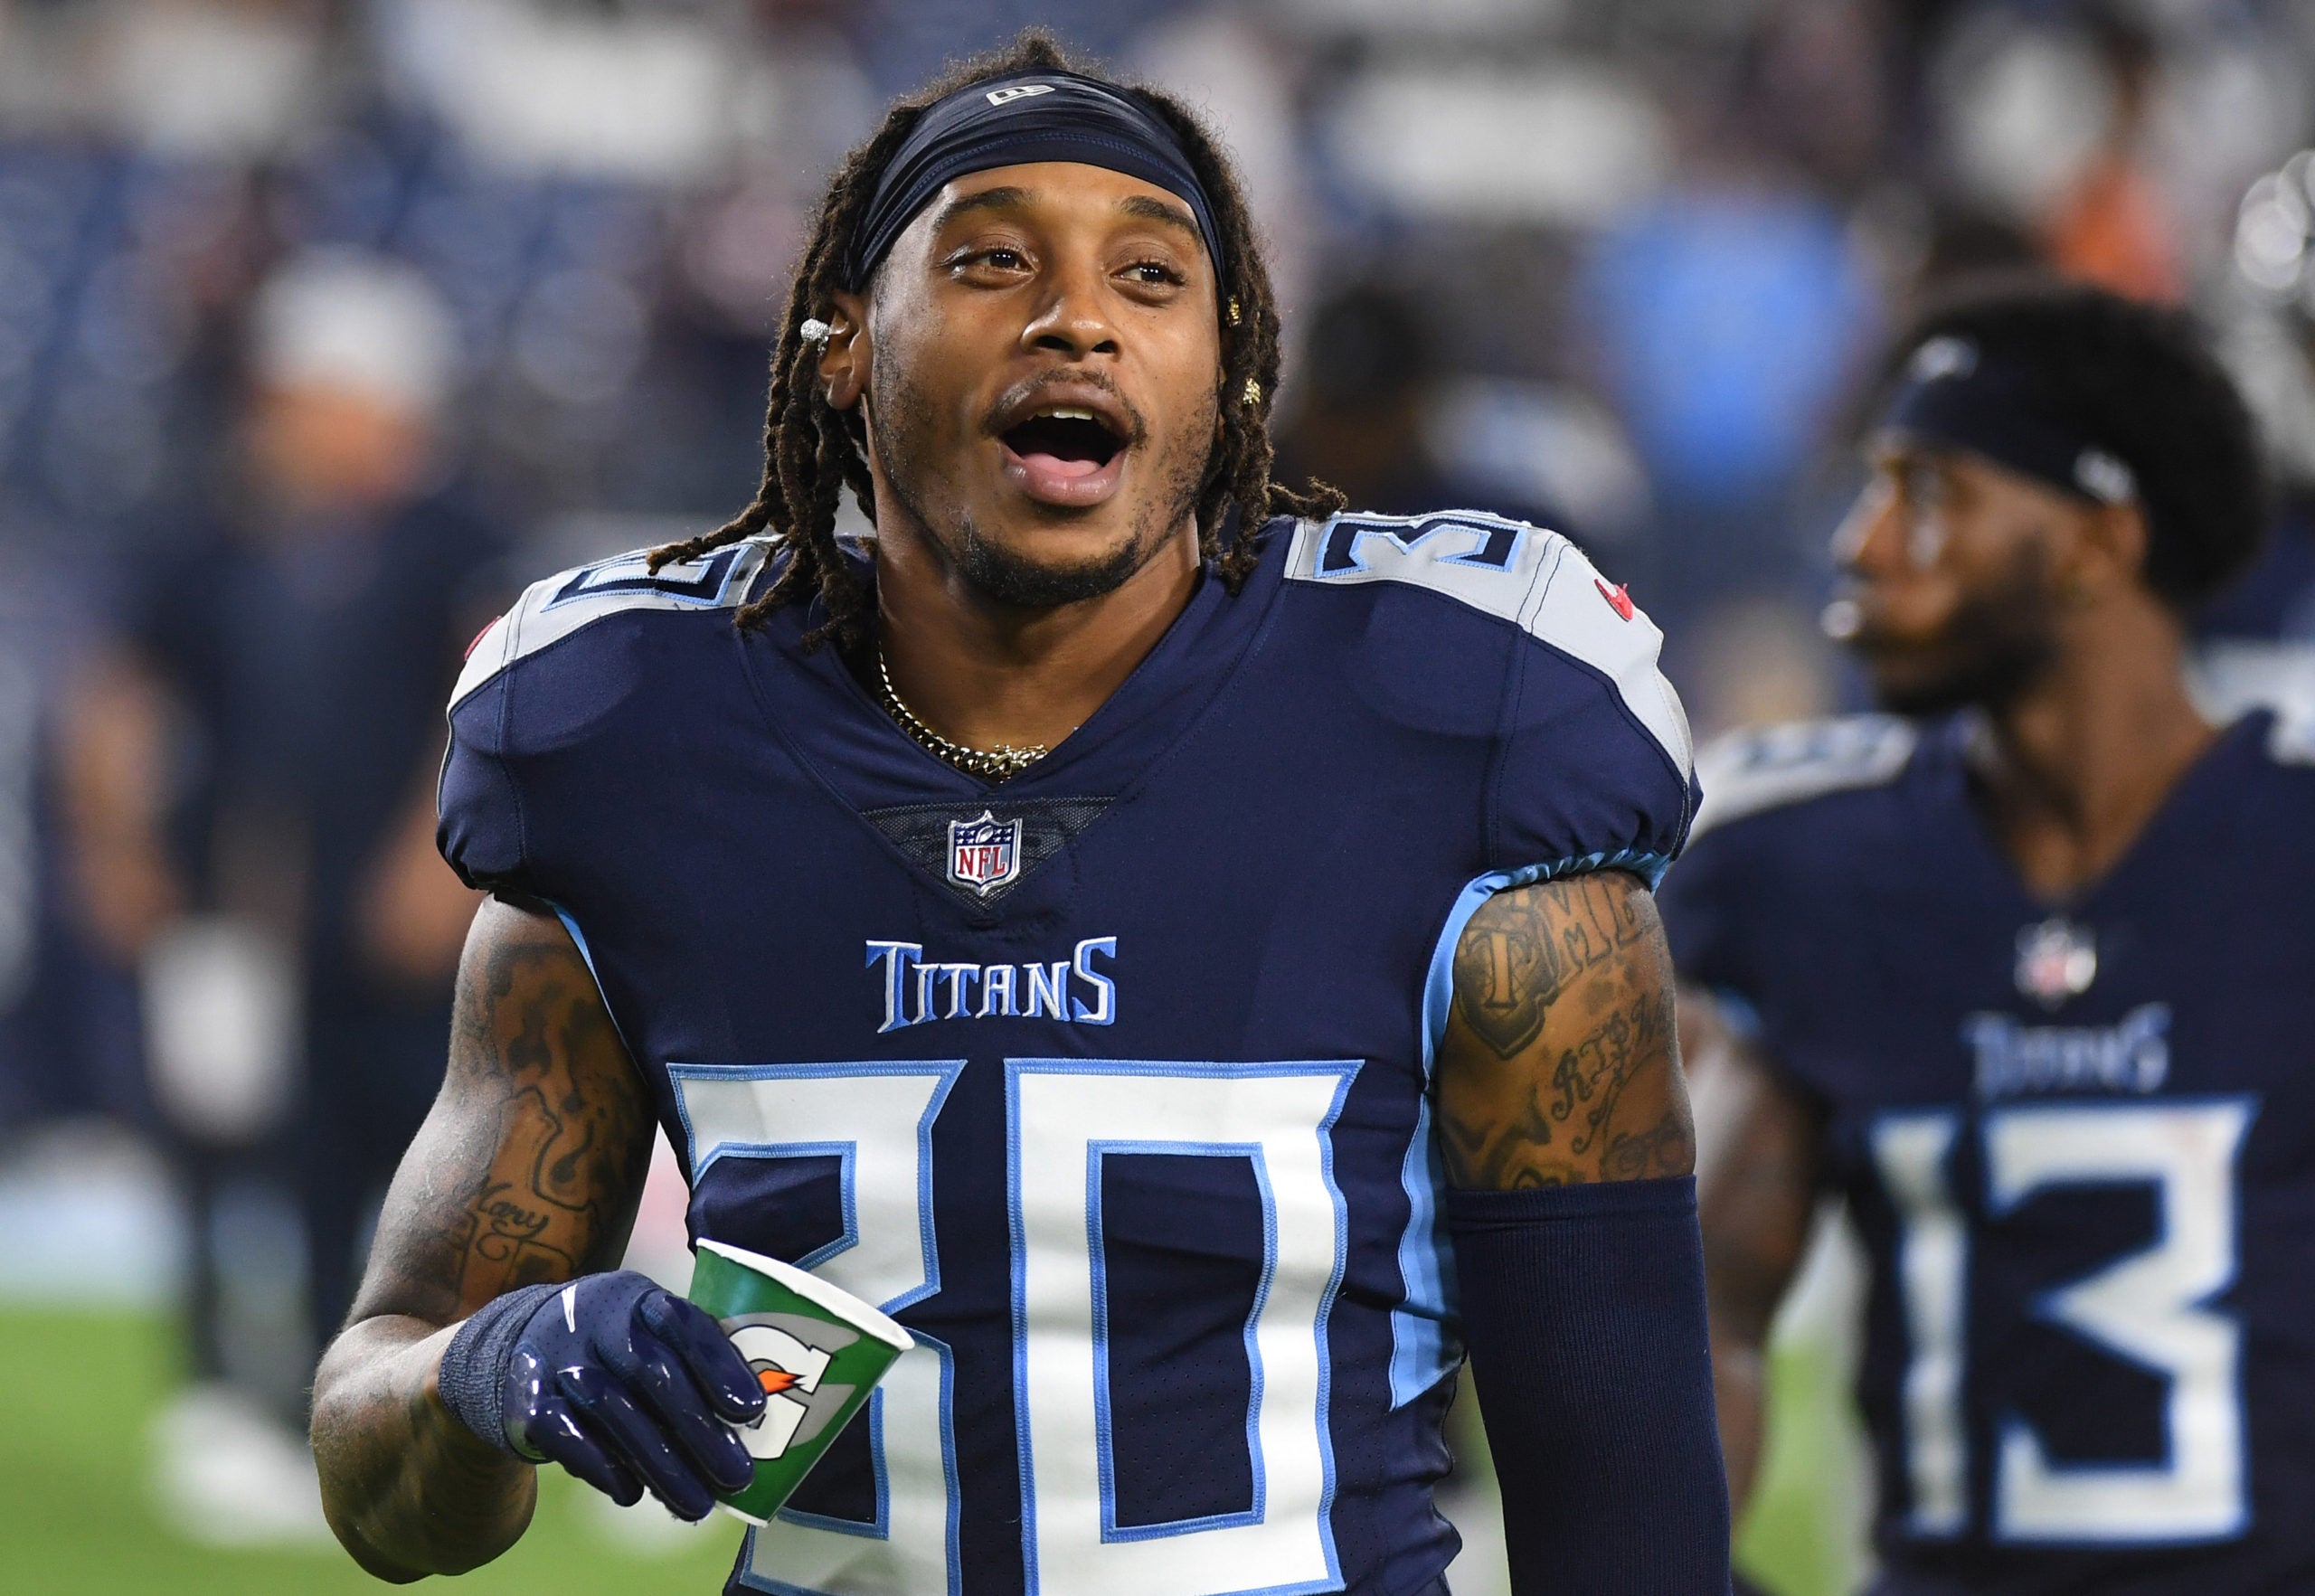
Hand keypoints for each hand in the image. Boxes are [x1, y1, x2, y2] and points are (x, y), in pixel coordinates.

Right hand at [497, 1271, 766, 1518]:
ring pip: (613, 1409)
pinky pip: (567, 1435)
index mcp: (639, 1299)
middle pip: (651, 1371)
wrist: (522, 1349)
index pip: (683, 1323)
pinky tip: (632, 1492)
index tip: (752, 1411)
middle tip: (736, 1476)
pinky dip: (603, 1466)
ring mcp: (558, 1359)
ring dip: (660, 1462)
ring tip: (697, 1504)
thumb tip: (749, 1422)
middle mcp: (596, 1321)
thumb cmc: (613, 1349)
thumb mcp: (649, 1335)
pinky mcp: (527, 1400)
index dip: (718, 1365)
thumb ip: (691, 1365)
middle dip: (698, 1428)